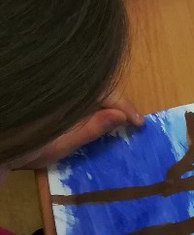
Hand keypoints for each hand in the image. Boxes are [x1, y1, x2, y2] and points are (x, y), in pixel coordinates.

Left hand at [16, 94, 143, 167]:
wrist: (1, 147)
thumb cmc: (29, 148)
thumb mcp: (63, 143)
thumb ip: (93, 127)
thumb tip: (122, 116)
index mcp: (72, 94)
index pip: (106, 91)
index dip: (125, 106)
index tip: (138, 123)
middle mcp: (67, 87)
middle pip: (100, 86)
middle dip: (118, 102)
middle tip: (132, 121)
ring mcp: (60, 89)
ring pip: (91, 88)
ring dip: (107, 101)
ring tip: (121, 118)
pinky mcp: (54, 95)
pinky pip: (81, 92)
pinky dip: (94, 102)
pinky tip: (100, 113)